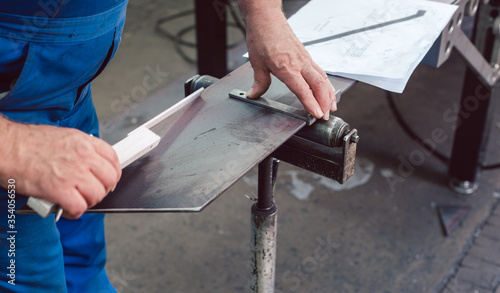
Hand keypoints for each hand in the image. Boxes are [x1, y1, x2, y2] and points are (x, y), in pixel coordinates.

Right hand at [0, 120, 120, 218]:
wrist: (6, 148)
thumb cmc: (28, 143)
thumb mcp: (64, 137)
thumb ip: (82, 149)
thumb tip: (92, 163)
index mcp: (84, 143)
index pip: (113, 159)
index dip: (112, 173)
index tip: (108, 179)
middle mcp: (83, 157)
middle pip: (109, 179)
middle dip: (103, 189)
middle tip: (92, 193)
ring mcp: (73, 173)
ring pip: (97, 195)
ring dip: (89, 202)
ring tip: (78, 201)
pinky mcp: (59, 189)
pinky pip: (79, 207)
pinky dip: (75, 212)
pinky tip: (68, 210)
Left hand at [243, 9, 335, 119]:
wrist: (267, 18)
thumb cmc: (262, 37)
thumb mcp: (256, 63)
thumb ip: (259, 82)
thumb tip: (253, 94)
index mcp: (287, 68)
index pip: (303, 90)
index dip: (311, 104)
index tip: (317, 115)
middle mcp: (299, 63)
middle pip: (319, 85)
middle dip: (325, 102)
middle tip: (326, 116)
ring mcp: (305, 59)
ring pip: (323, 78)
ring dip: (329, 94)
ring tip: (332, 106)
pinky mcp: (306, 55)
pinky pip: (320, 71)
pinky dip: (326, 83)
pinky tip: (327, 90)